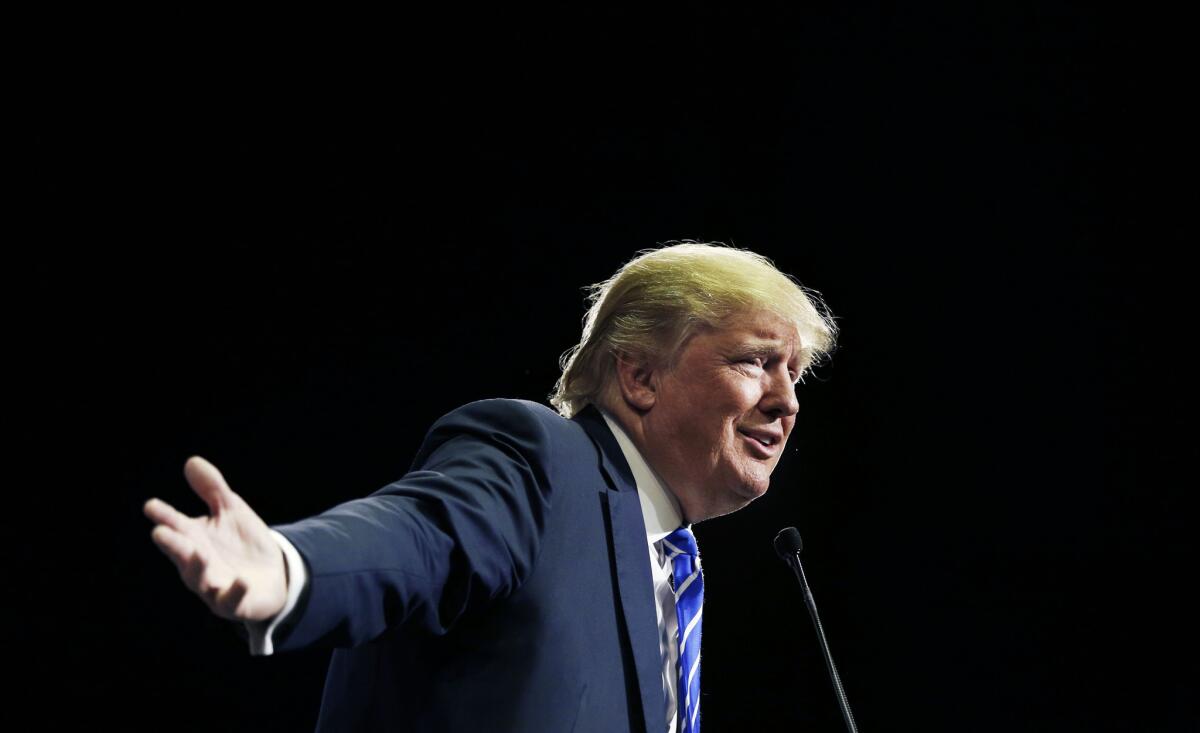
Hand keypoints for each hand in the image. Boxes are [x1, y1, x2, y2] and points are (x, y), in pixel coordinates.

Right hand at [144, 456, 288, 621]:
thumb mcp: (230, 510)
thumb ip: (212, 489)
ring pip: (200, 580)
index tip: (151, 505)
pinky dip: (234, 592)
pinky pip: (233, 600)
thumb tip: (191, 461)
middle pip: (182, 554)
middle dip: (172, 544)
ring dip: (196, 569)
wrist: (274, 574)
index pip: (175, 526)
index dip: (164, 516)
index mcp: (194, 540)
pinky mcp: (235, 603)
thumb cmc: (243, 542)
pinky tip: (240, 581)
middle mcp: (199, 564)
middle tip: (160, 532)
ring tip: (196, 555)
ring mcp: (214, 586)